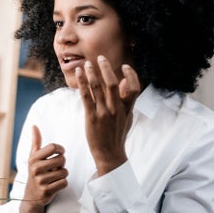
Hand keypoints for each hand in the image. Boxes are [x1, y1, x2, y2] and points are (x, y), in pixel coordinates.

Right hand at [19, 125, 67, 212]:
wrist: (31, 196)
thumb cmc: (35, 173)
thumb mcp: (33, 157)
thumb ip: (36, 141)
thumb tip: (34, 125)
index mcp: (33, 158)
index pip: (53, 147)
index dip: (60, 149)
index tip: (60, 152)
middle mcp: (35, 169)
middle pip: (61, 159)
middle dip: (62, 163)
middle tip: (55, 168)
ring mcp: (41, 181)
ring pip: (64, 172)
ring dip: (62, 174)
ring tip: (54, 177)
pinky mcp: (47, 191)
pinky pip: (64, 182)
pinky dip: (62, 183)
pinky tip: (55, 184)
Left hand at [76, 56, 140, 174]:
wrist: (110, 155)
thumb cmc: (117, 134)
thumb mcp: (126, 117)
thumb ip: (126, 99)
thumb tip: (123, 81)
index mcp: (127, 109)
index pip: (134, 88)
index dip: (131, 75)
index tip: (125, 66)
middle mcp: (116, 109)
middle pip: (112, 83)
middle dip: (106, 68)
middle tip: (100, 57)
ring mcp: (103, 113)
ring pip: (97, 87)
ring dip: (91, 72)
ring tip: (87, 63)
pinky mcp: (91, 117)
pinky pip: (86, 95)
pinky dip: (82, 82)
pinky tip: (79, 73)